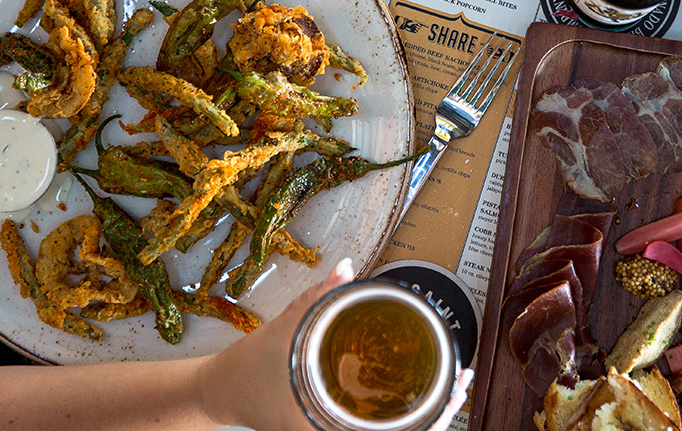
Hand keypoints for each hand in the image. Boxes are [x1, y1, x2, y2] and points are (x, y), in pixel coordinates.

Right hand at [199, 258, 473, 430]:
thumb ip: (317, 299)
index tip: (457, 389)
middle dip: (440, 409)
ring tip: (451, 384)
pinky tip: (419, 392)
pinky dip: (402, 412)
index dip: (436, 415)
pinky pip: (378, 424)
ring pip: (394, 430)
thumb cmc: (247, 374)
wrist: (217, 395)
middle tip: (463, 379)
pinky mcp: (332, 425)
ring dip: (425, 410)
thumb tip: (346, 268)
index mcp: (331, 427)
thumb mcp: (283, 330)